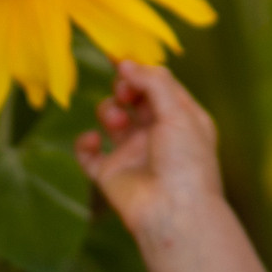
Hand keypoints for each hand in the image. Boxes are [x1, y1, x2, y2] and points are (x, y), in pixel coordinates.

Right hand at [75, 62, 223, 244]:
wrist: (174, 214)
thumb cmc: (186, 163)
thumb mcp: (178, 112)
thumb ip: (153, 83)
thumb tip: (126, 63)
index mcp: (182, 119)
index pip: (160, 86)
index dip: (142, 71)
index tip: (121, 58)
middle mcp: (158, 134)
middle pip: (134, 98)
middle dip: (125, 88)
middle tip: (125, 91)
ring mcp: (134, 154)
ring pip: (112, 118)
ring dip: (109, 110)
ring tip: (116, 119)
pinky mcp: (111, 174)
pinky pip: (89, 153)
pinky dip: (84, 142)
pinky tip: (92, 139)